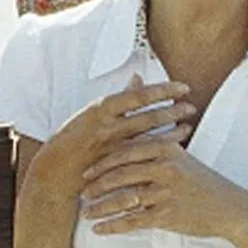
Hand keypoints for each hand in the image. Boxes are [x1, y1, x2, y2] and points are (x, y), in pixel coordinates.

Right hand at [31, 75, 195, 193]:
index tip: (183, 88)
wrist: (56, 169)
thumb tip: (138, 78)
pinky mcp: (115, 166)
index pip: (139, 95)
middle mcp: (108, 126)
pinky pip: (143, 156)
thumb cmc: (74, 137)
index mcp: (102, 108)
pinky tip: (176, 147)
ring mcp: (112, 148)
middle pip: (147, 116)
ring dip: (171, 130)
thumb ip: (119, 97)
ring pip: (148, 137)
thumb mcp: (93, 112)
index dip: (163, 91)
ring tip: (188, 125)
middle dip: (172, 111)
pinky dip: (161, 149)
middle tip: (191, 107)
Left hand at [78, 138, 247, 247]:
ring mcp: (166, 192)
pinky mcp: (167, 215)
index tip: (86, 169)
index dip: (103, 162)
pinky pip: (133, 221)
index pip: (125, 151)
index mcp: (165, 149)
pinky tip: (100, 229)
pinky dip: (113, 226)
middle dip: (97, 184)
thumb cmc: (202, 181)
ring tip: (86, 212)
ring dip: (101, 207)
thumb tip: (128, 136)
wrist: (230, 207)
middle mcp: (165, 168)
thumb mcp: (181, 157)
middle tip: (82, 191)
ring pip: (123, 199)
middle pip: (120, 174)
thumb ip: (155, 146)